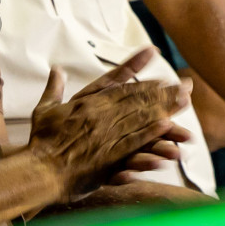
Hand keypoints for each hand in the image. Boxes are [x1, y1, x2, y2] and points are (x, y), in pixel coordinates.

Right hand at [27, 49, 191, 198]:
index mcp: (85, 101)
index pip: (116, 81)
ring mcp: (105, 134)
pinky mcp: (109, 156)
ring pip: (139, 117)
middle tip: (186, 85)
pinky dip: (151, 133)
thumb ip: (53, 88)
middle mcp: (98, 114)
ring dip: (164, 108)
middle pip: (136, 98)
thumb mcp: (44, 109)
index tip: (153, 54)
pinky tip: (167, 126)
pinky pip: (133, 142)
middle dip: (163, 90)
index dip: (137, 68)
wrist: (38, 170)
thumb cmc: (40, 141)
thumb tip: (56, 69)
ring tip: (185, 102)